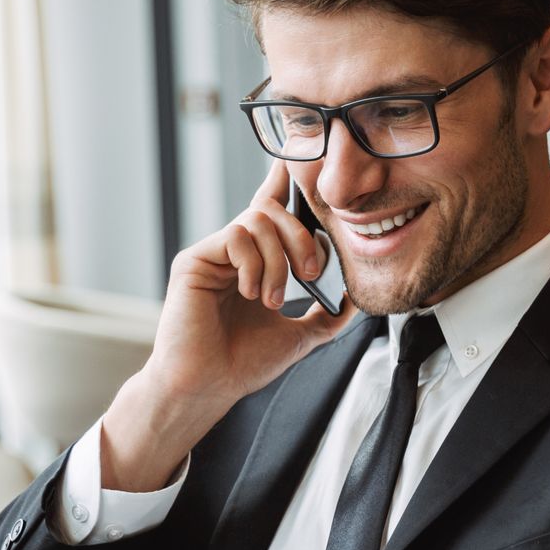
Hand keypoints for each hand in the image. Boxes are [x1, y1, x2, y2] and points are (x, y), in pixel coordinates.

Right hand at [102, 159, 360, 489]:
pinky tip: (249, 294)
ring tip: (272, 299)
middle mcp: (232, 252)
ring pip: (257, 222)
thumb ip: (328, 315)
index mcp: (255, 262)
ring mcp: (212, 254)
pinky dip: (254, 265)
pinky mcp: (194, 260)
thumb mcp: (301, 336)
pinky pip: (235, 237)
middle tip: (309, 273)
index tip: (297, 162)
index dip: (282, 183)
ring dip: (277, 261)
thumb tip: (355, 298)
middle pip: (272, 211)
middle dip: (301, 237)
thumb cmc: (244, 364)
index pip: (271, 211)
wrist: (209, 386)